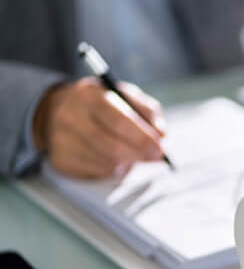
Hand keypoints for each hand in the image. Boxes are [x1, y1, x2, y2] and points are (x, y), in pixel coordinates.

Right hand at [33, 77, 165, 177]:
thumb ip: (148, 111)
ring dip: (128, 162)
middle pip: (112, 147)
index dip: (142, 138)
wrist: (58, 111)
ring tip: (133, 153)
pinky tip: (115, 158)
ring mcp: (61, 140)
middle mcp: (70, 117)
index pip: (119, 121)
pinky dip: (114, 169)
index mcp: (89, 95)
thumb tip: (161, 134)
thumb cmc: (102, 104)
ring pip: (107, 162)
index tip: (160, 148)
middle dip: (139, 154)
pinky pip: (98, 172)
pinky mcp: (61, 161)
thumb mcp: (125, 96)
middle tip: (156, 157)